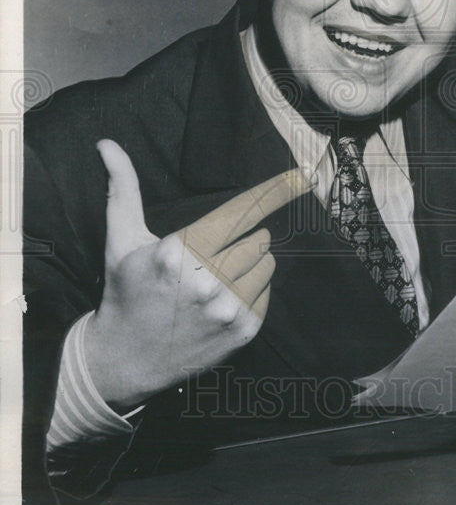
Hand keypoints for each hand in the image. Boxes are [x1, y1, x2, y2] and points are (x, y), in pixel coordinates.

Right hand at [84, 139, 308, 409]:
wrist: (124, 360)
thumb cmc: (126, 291)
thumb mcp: (121, 240)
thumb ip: (122, 189)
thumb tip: (108, 144)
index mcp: (179, 253)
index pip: (239, 212)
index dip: (272, 192)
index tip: (299, 177)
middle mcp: (207, 282)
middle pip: (258, 239)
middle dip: (245, 237)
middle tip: (219, 250)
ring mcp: (226, 309)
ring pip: (267, 263)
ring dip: (252, 261)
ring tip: (219, 273)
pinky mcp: (241, 332)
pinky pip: (266, 291)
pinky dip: (252, 288)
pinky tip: (223, 297)